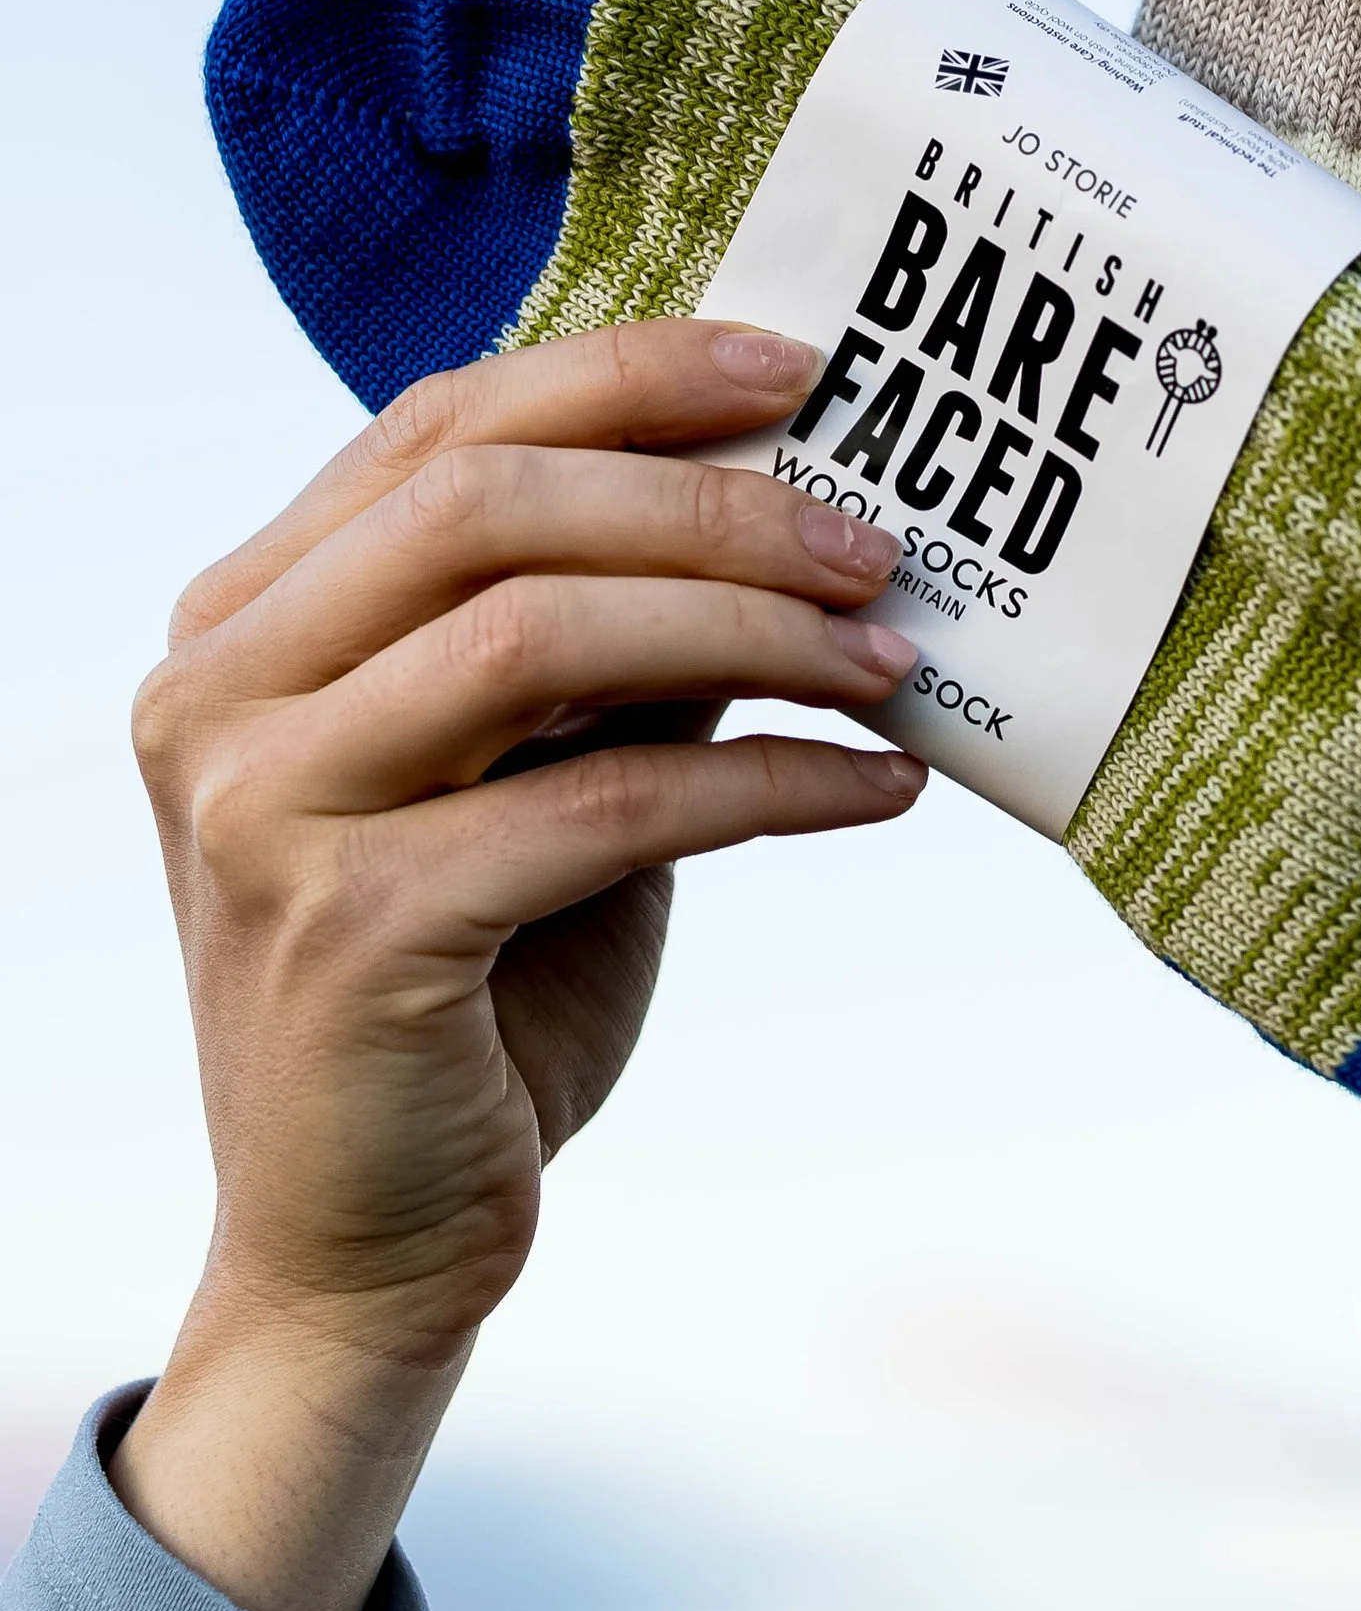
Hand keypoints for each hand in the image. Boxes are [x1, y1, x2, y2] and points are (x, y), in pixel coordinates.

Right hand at [114, 321, 924, 1610]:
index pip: (441, 425)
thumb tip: (796, 493)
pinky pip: (593, 805)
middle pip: (484, 503)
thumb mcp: (546, 771)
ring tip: (891, 662)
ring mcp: (264, 811)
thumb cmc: (478, 986)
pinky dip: (761, 783)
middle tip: (875, 541)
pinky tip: (875, 789)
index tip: (800, 366)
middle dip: (707, 502)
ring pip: (531, 633)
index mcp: (249, 617)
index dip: (627, 374)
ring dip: (746, 629)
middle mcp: (218, 691)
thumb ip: (621, 633)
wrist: (370, 1243)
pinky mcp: (346, 934)